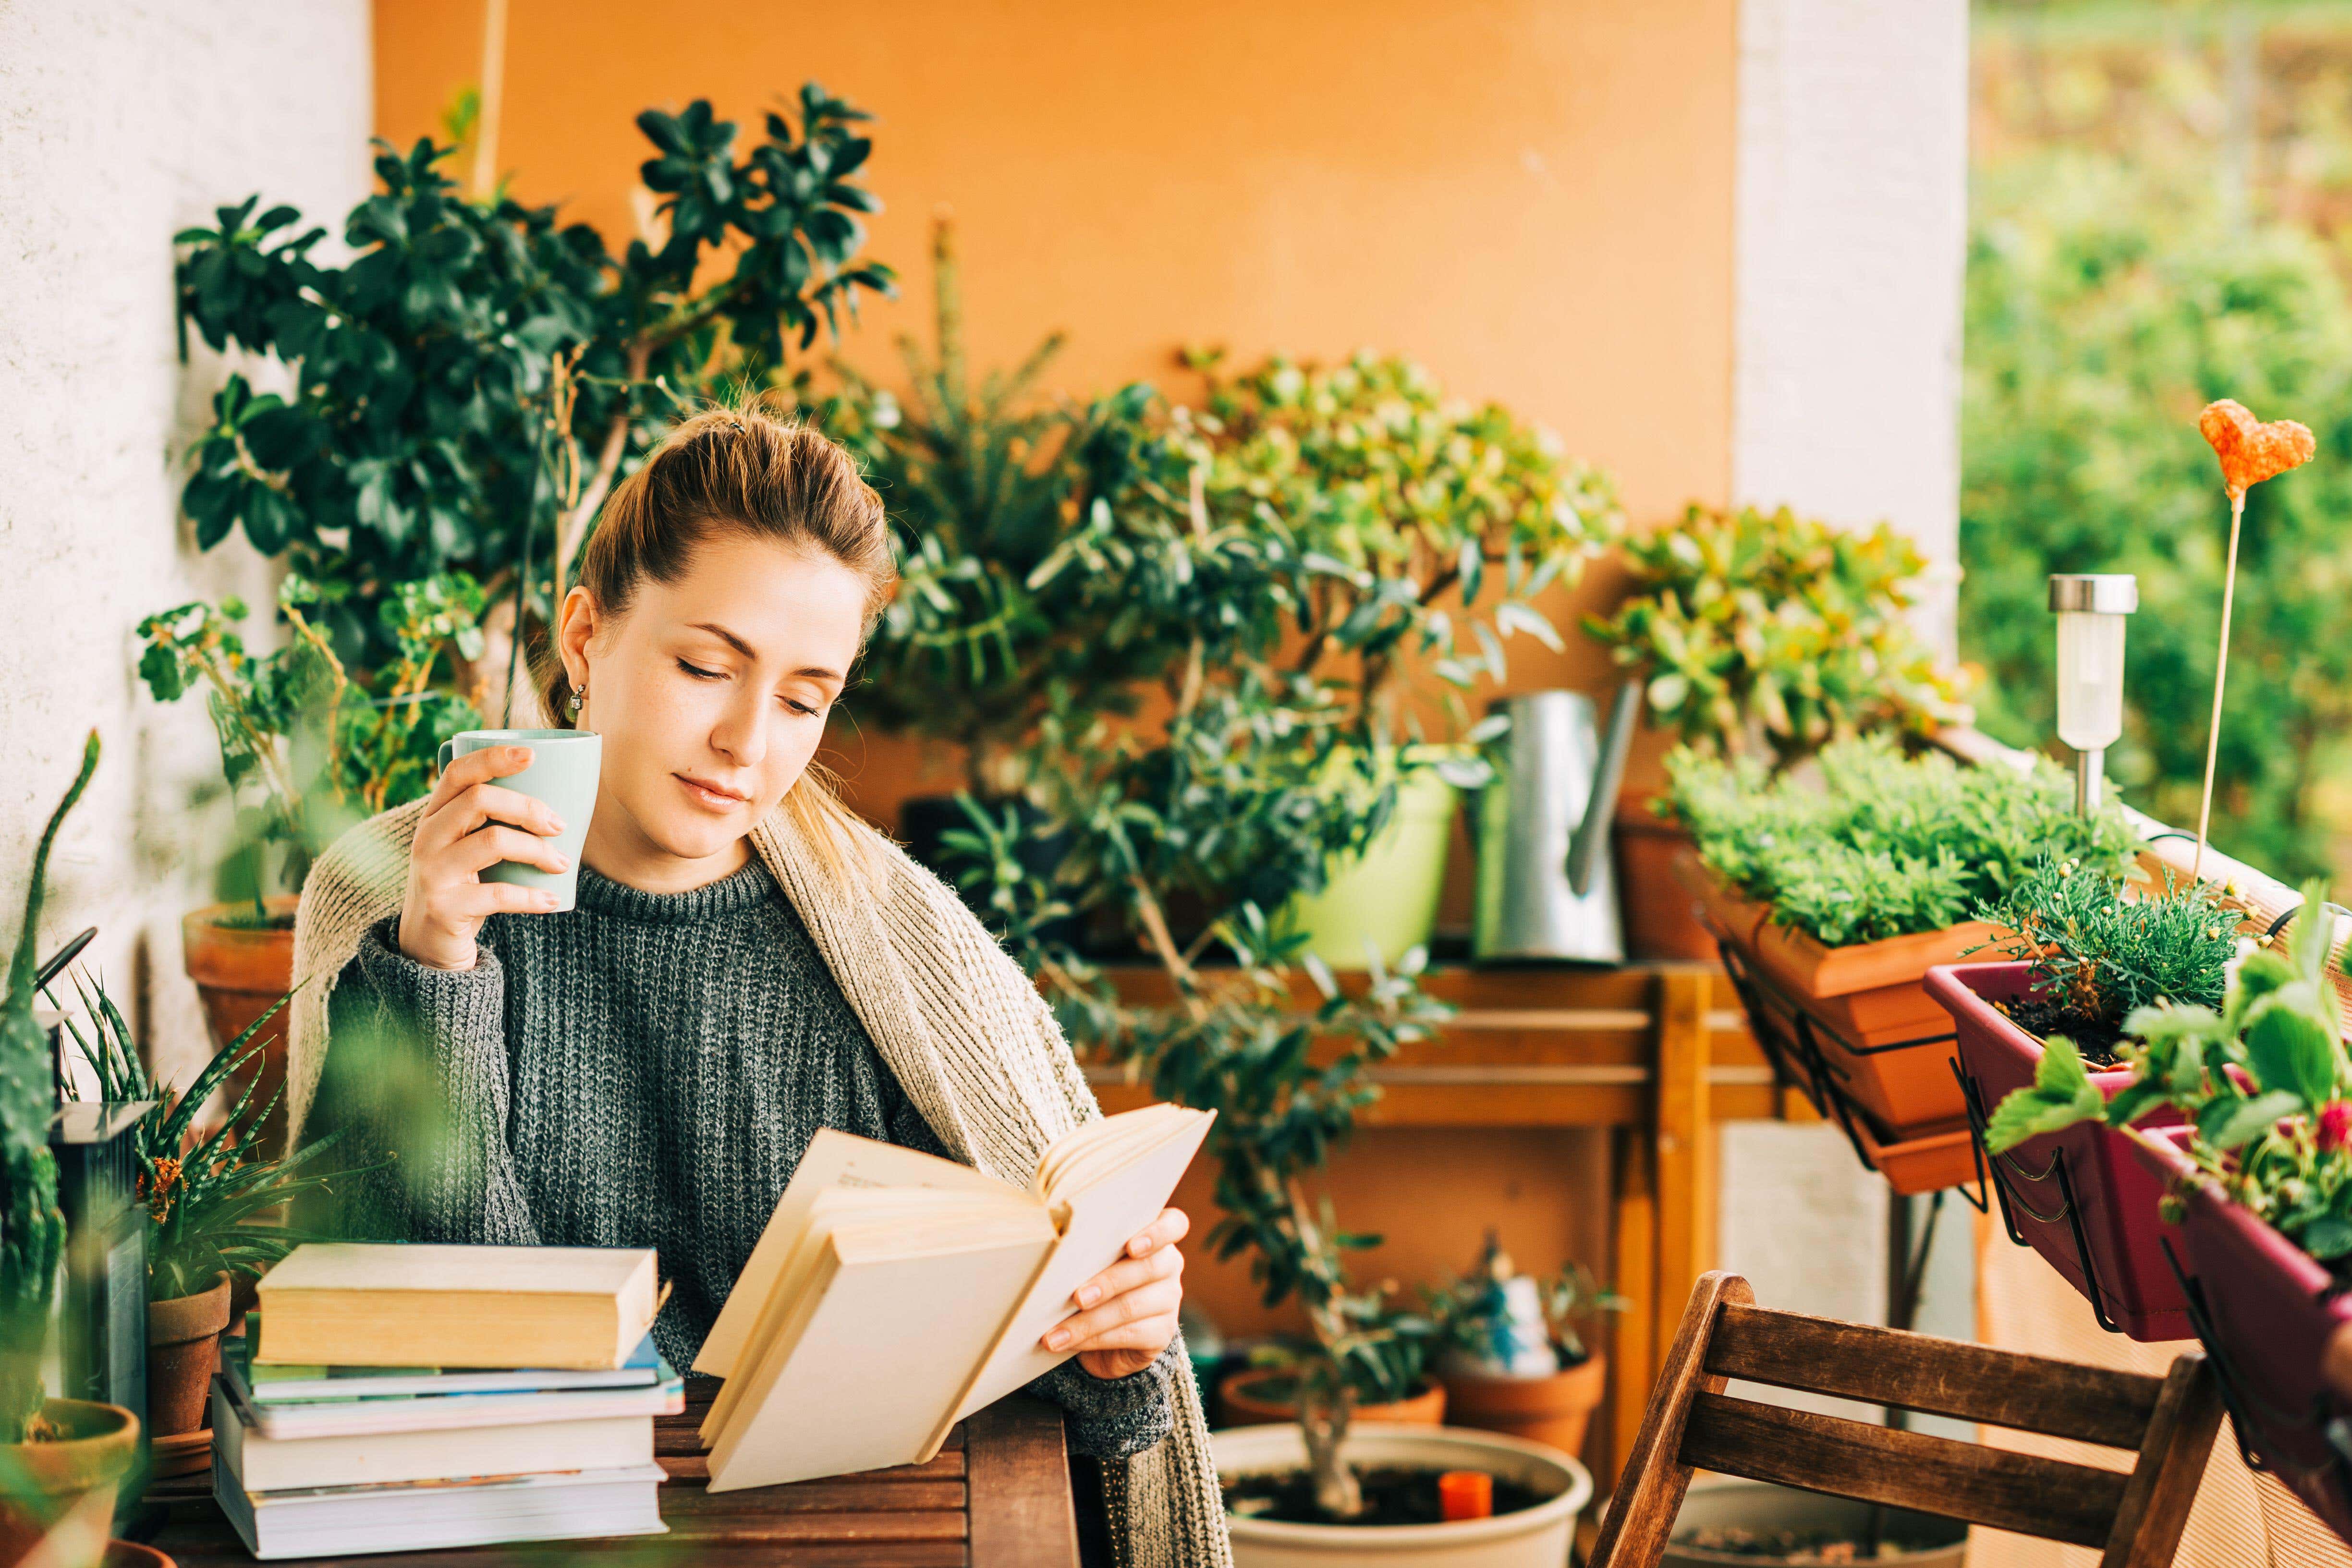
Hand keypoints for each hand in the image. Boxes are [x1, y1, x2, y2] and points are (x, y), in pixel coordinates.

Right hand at [396, 745, 570, 970]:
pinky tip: (551, 900)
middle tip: (560, 825)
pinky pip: (497, 894)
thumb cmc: (463, 887)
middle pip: (479, 800)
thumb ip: (491, 822)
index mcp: (434, 816)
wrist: (426, 945)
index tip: (533, 754)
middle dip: (528, 808)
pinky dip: (531, 896)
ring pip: (493, 842)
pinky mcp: (443, 907)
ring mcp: (431, 872)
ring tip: (561, 864)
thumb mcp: (466, 848)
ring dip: (538, 850)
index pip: (457, 773)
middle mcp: (426, 838)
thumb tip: (558, 801)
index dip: (493, 758)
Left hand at [1043, 1207, 1186, 1380]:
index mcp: (1156, 1237)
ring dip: (1088, 1321)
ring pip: (1131, 1306)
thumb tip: (1056, 1261)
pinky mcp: (1162, 1332)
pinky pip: (1128, 1335)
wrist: (1108, 1335)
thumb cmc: (1094, 1284)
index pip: (1174, 1225)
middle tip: (1076, 1298)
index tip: (1131, 1247)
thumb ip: (1089, 1253)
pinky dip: (1093, 1339)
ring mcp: (1169, 1300)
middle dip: (1108, 1283)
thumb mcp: (1094, 1262)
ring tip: (1056, 1332)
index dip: (1157, 1233)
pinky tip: (1069, 1342)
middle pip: (1148, 1268)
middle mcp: (1169, 1265)